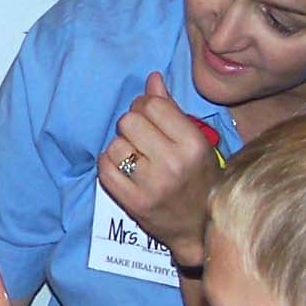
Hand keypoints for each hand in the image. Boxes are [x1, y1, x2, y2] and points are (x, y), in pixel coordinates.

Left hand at [98, 71, 218, 268]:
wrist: (200, 228)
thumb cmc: (201, 178)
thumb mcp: (195, 141)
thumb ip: (171, 108)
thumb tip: (152, 77)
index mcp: (192, 144)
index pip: (152, 105)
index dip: (144, 105)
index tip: (148, 116)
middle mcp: (172, 163)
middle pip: (129, 121)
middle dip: (131, 124)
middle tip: (141, 137)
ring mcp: (151, 185)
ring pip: (115, 144)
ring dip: (121, 146)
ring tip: (136, 156)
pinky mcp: (133, 202)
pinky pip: (104, 168)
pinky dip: (109, 164)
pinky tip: (124, 168)